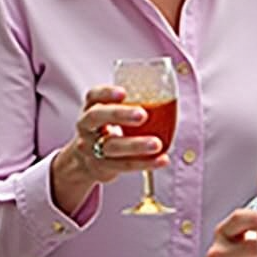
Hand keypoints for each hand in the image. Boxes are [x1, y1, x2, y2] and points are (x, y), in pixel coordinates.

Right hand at [51, 84, 164, 216]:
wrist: (88, 161)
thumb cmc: (109, 130)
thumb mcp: (112, 114)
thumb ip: (131, 105)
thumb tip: (170, 89)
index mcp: (91, 108)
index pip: (93, 95)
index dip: (106, 92)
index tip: (124, 92)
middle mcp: (86, 127)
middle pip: (96, 117)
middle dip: (120, 115)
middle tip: (142, 115)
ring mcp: (91, 148)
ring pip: (111, 146)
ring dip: (136, 145)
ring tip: (156, 144)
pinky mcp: (102, 167)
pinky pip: (124, 165)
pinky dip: (145, 163)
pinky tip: (162, 159)